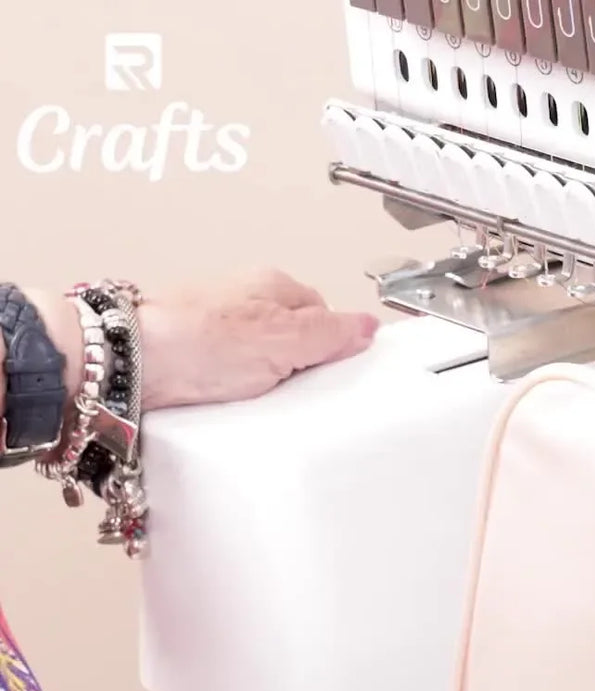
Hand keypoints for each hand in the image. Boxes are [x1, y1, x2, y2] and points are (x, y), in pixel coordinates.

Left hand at [130, 270, 380, 411]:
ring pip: (262, 357)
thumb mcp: (286, 339)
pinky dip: (235, 389)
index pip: (326, 315)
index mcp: (273, 284)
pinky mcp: (194, 354)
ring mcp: (216, 325)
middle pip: (295, 336)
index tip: (331, 371)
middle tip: (294, 386)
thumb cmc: (197, 341)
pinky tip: (231, 400)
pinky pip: (232, 374)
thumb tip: (367, 325)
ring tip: (258, 396)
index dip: (332, 347)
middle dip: (298, 365)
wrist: (126, 361)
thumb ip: (333, 333)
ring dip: (265, 380)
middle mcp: (243, 298)